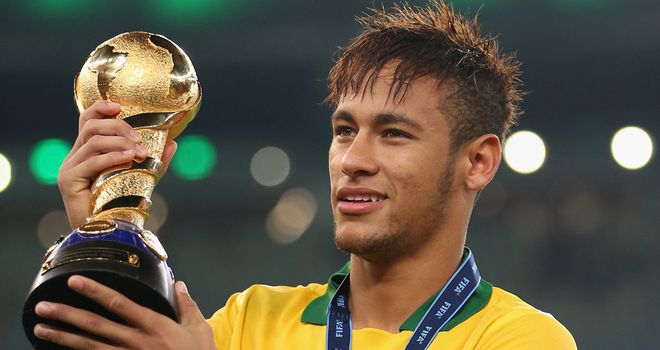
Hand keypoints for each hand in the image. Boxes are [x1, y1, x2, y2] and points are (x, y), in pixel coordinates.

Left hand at [33, 275, 216, 349]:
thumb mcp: (199, 329)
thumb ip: (186, 306)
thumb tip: (180, 285)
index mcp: (154, 326)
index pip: (119, 304)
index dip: (96, 291)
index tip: (76, 281)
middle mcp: (136, 342)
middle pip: (95, 326)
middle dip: (67, 315)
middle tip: (43, 307)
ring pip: (89, 347)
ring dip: (63, 337)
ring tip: (42, 328)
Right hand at [58, 100, 176, 227]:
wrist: (109, 234)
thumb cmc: (122, 205)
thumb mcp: (141, 178)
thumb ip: (154, 162)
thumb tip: (172, 143)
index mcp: (88, 151)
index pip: (87, 120)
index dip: (100, 108)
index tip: (119, 106)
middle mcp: (75, 156)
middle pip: (92, 126)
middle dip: (119, 127)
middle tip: (141, 139)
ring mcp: (69, 168)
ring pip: (93, 141)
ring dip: (120, 142)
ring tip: (140, 153)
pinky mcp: (68, 180)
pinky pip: (91, 161)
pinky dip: (112, 157)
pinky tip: (129, 159)